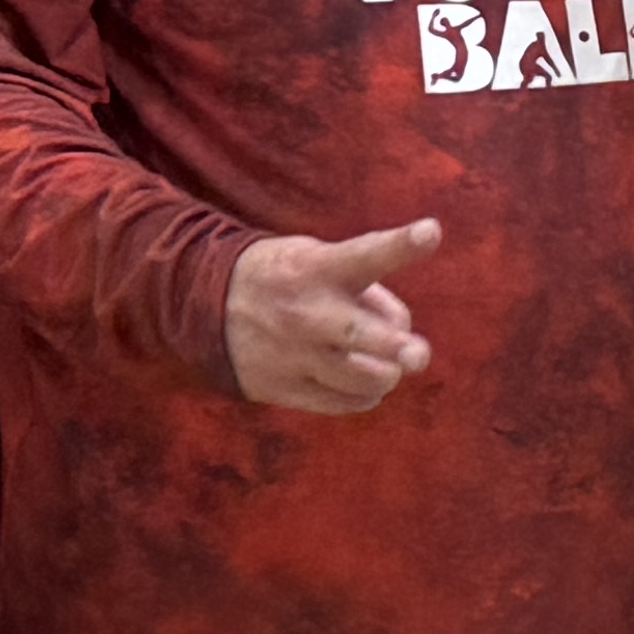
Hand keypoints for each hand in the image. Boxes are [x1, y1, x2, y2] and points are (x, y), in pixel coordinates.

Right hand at [226, 218, 441, 412]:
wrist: (202, 303)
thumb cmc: (285, 277)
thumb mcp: (317, 259)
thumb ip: (367, 288)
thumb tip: (403, 331)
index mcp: (317, 269)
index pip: (366, 255)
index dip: (401, 244)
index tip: (431, 231)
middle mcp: (306, 313)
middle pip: (361, 334)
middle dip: (396, 347)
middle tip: (418, 354)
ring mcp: (294, 354)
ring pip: (362, 378)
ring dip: (387, 373)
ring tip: (386, 363)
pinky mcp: (284, 388)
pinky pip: (345, 402)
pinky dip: (365, 394)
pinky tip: (362, 381)